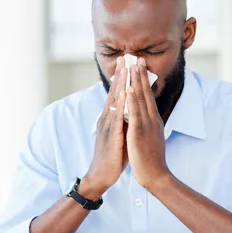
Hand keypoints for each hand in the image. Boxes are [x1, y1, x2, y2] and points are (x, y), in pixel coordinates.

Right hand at [83, 57, 128, 195]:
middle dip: (120, 75)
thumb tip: (130, 111)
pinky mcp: (112, 136)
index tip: (127, 63)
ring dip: (120, 84)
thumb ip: (122, 122)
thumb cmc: (112, 157)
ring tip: (126, 69)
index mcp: (109, 118)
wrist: (101, 175)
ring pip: (115, 101)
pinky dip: (121, 103)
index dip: (121, 79)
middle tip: (125, 57)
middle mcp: (106, 119)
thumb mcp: (118, 135)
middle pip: (114, 93)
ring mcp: (107, 126)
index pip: (116, 95)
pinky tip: (125, 93)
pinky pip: (117, 117)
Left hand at [125, 58, 170, 190]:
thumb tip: (143, 117)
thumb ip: (146, 126)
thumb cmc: (150, 160)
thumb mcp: (150, 138)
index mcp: (152, 120)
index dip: (142, 80)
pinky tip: (127, 88)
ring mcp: (146, 125)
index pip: (147, 96)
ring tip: (132, 65)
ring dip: (136, 81)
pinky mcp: (139, 132)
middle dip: (140, 74)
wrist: (156, 176)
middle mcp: (151, 119)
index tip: (139, 66)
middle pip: (145, 92)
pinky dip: (131, 99)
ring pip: (140, 98)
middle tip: (136, 57)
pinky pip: (134, 112)